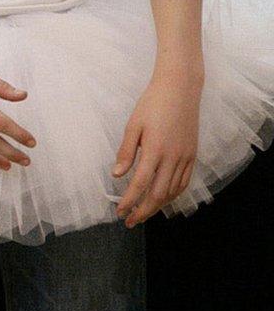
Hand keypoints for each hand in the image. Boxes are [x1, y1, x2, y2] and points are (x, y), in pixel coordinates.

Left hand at [113, 72, 200, 225]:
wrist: (180, 90)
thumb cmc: (152, 104)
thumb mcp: (133, 125)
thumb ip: (126, 151)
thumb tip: (117, 175)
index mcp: (155, 150)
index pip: (140, 184)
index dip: (130, 201)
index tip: (120, 212)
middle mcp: (173, 157)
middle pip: (159, 194)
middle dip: (144, 210)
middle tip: (130, 220)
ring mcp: (186, 157)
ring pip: (174, 191)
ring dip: (159, 206)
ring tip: (144, 213)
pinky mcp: (193, 155)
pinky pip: (184, 182)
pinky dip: (173, 194)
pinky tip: (163, 198)